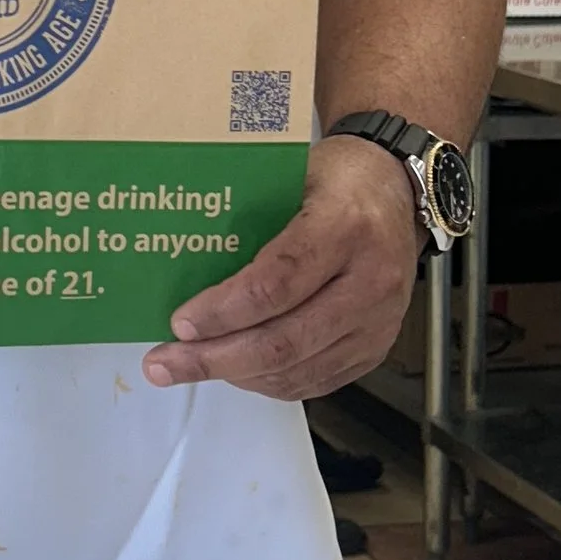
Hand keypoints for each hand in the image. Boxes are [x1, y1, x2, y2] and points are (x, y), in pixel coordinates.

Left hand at [144, 136, 426, 403]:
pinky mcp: (376, 348)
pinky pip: (314, 381)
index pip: (277, 283)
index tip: (179, 323)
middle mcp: (371, 282)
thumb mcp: (292, 177)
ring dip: (234, 376)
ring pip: (296, 370)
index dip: (223, 311)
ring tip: (188, 367)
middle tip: (164, 362)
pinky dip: (267, 382)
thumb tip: (180, 268)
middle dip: (215, 359)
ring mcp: (378, 322)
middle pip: (283, 341)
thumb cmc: (336, 181)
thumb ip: (248, 221)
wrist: (397, 193)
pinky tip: (234, 370)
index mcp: (346, 228)